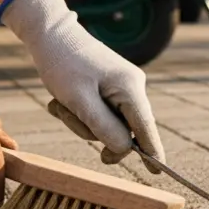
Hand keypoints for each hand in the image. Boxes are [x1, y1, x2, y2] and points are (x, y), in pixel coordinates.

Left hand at [0, 0, 164, 171]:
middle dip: (94, 131)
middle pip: (123, 128)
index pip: (145, 128)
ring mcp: (123, 86)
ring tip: (62, 103)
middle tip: (69, 117)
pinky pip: (101, 112)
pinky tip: (64, 99)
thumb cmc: (62, 64)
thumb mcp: (78, 99)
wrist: (50, 34)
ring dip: (82, 121)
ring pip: (108, 122)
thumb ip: (103, 126)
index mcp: (130, 88)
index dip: (152, 152)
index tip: (158, 173)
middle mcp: (133, 86)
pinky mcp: (111, 86)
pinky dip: (81, 112)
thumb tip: (125, 149)